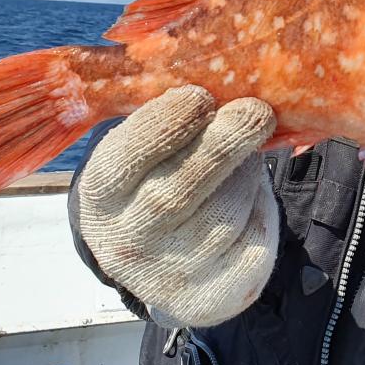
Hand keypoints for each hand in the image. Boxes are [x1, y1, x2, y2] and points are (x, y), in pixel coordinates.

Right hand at [77, 86, 279, 327]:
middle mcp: (124, 243)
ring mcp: (166, 278)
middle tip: (257, 110)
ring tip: (248, 152)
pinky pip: (252, 248)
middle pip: (177, 193)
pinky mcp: (209, 299)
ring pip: (223, 216)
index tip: (199, 94)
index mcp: (101, 194)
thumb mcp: (146, 142)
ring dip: (247, 176)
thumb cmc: (161, 170)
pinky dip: (263, 213)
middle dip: (223, 145)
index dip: (165, 125)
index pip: (125, 160)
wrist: (161, 252)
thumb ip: (166, 111)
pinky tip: (250, 197)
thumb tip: (212, 66)